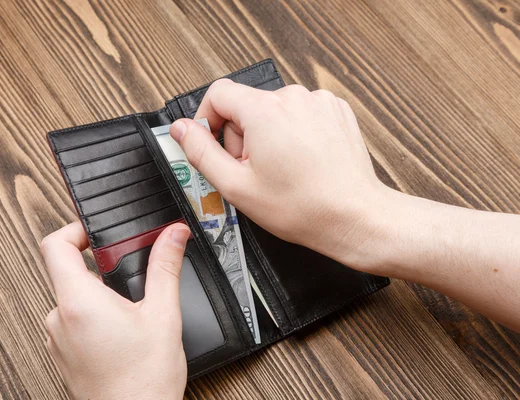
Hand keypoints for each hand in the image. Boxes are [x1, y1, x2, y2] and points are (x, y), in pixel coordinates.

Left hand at [40, 222, 189, 398]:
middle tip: (127, 273)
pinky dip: (92, 316)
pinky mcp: (62, 353)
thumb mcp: (163, 313)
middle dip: (99, 267)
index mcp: (79, 302)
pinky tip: (119, 331)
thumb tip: (173, 235)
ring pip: (72, 297)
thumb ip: (166, 266)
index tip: (95, 232)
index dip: (74, 229)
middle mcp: (59, 318)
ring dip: (97, 294)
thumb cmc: (144, 379)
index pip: (55, 245)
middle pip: (67, 271)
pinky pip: (71, 320)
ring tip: (129, 310)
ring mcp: (57, 338)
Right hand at [169, 79, 387, 269]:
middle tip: (253, 171)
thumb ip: (201, 152)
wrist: (353, 215)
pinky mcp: (335, 109)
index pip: (219, 93)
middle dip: (242, 136)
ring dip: (268, 135)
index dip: (208, 119)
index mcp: (265, 111)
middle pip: (246, 105)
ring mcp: (318, 102)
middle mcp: (293, 97)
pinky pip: (299, 113)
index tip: (213, 143)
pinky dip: (293, 133)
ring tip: (281, 169)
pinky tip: (300, 160)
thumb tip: (182, 129)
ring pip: (273, 110)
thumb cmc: (302, 206)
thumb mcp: (236, 186)